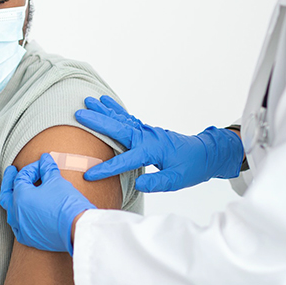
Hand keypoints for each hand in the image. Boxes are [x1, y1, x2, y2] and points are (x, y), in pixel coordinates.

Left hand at [0, 152, 95, 254]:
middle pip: (6, 194)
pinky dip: (19, 216)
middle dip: (8, 181)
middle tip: (11, 171)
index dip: (33, 168)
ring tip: (18, 192)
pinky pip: (18, 226)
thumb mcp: (56, 181)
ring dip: (14, 199)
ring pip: (11, 211)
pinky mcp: (29, 238)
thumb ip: (47, 168)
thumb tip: (44, 158)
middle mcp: (16, 213)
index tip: (43, 165)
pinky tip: (25, 213)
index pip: (22, 178)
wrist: (77, 229)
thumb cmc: (66, 203)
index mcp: (20, 197)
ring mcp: (21, 228)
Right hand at [75, 95, 243, 192]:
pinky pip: (127, 118)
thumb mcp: (178, 180)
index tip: (89, 173)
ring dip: (103, 111)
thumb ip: (158, 182)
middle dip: (98, 121)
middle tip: (79, 114)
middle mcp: (147, 136)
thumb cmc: (192, 166)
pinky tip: (105, 103)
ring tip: (87, 101)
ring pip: (121, 119)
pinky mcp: (146, 131)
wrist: (205, 153)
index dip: (106, 168)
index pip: (125, 160)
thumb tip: (138, 184)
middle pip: (118, 128)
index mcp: (152, 150)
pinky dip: (114, 110)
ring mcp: (146, 131)